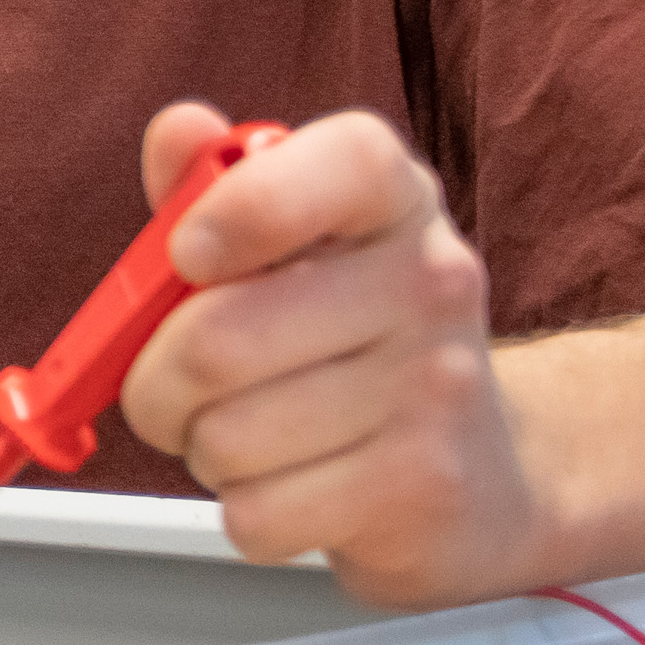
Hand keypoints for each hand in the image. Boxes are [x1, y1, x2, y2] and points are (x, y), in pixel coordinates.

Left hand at [116, 102, 552, 608]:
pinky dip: (248, 511)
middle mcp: (433, 282)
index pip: (344, 164)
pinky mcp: (423, 491)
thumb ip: (217, 188)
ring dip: (205, 451)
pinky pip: (257, 513)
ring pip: (225, 437)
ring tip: (259, 433)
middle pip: (218, 340)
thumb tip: (178, 130)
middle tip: (178, 388)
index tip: (190, 254)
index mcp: (395, 199)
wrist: (488, 471)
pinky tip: (299, 485)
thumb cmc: (356, 343)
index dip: (243, 207)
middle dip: (157, 383)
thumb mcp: (294, 246)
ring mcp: (438, 389)